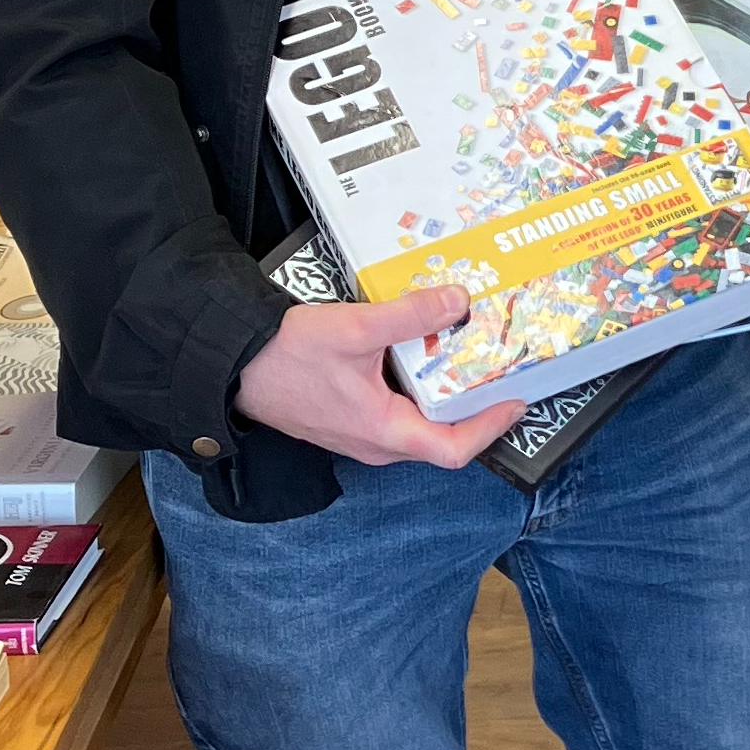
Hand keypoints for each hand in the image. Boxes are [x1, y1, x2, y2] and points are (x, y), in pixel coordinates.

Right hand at [231, 287, 523, 468]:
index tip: (517, 401)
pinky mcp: (349, 420)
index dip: (490, 427)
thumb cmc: (286, 355)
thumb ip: (410, 315)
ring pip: (419, 423)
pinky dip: (420, 390)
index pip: (453, 449)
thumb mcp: (355, 328)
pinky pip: (397, 412)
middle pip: (442, 437)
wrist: (231, 365)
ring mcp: (361, 435)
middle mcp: (376, 443)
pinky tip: (425, 356)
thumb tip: (458, 300)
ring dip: (447, 397)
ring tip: (474, 361)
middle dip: (476, 408)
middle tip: (504, 374)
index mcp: (383, 432)